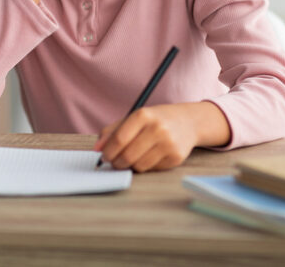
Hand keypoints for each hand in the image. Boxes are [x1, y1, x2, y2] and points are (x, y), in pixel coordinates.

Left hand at [94, 102, 228, 171]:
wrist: (188, 122)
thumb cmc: (155, 120)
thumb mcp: (134, 118)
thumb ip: (112, 131)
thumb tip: (97, 148)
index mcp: (143, 115)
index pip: (119, 139)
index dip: (108, 151)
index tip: (104, 157)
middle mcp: (157, 128)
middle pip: (128, 155)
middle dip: (117, 163)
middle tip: (115, 162)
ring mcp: (168, 143)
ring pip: (139, 166)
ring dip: (131, 166)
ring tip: (133, 158)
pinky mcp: (176, 157)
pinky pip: (152, 169)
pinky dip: (146, 166)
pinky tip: (149, 156)